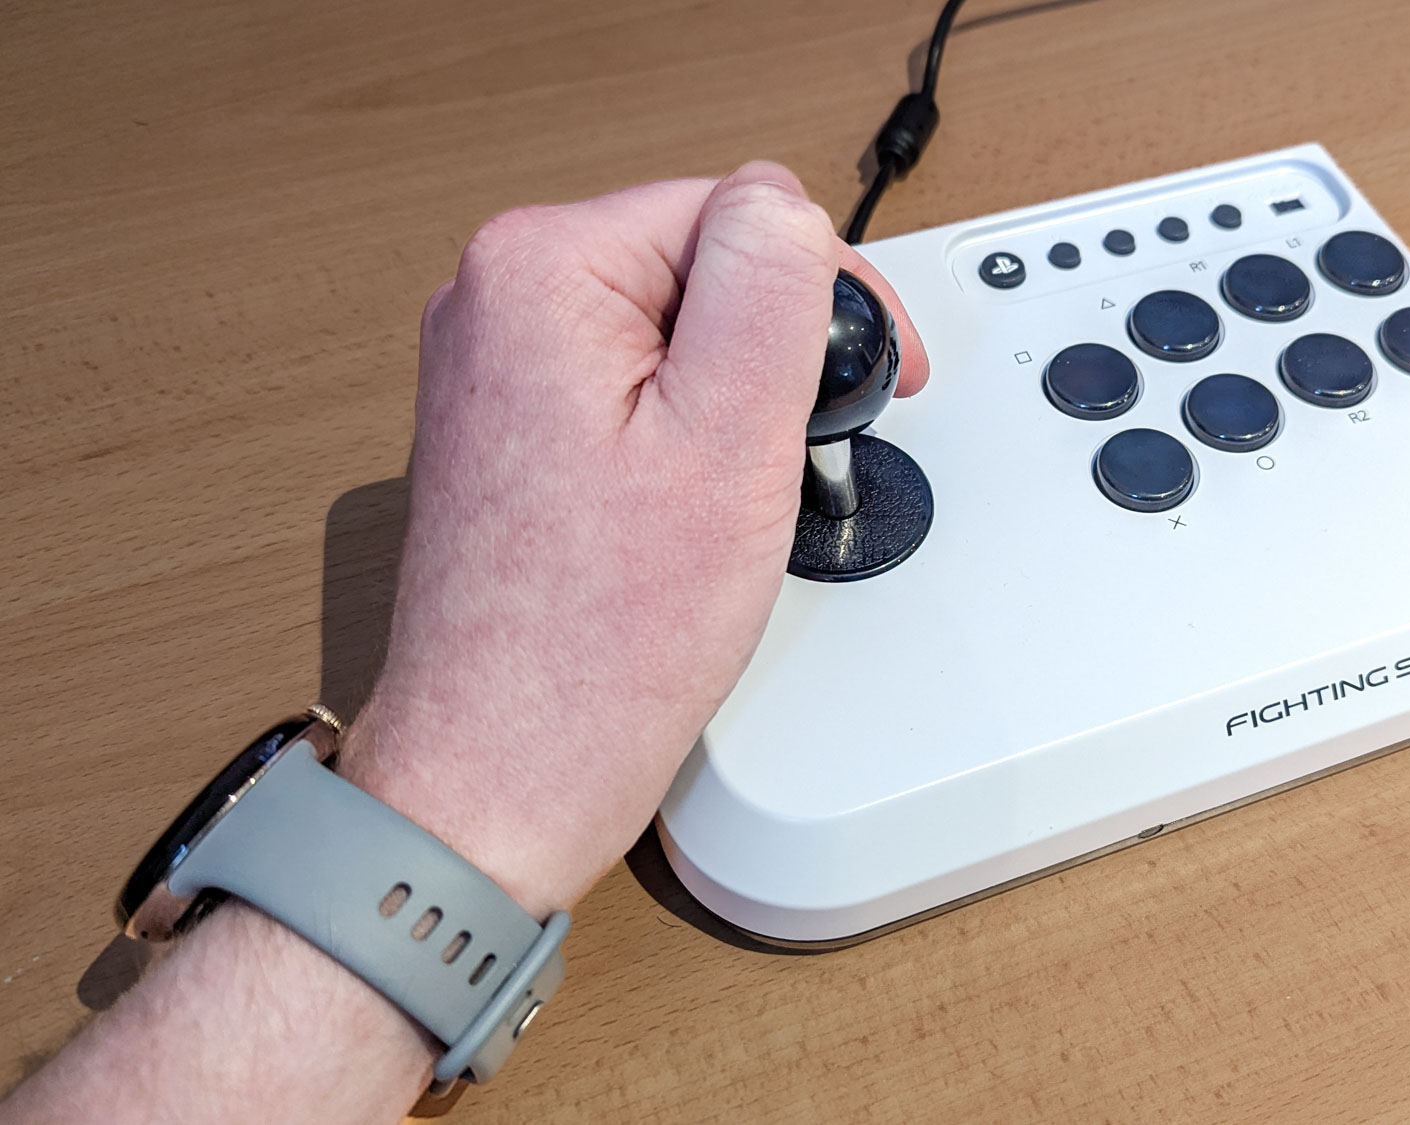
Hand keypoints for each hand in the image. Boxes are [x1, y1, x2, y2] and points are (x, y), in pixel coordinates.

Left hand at [339, 161, 928, 915]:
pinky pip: (635, 386)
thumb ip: (771, 284)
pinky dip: (687, 434)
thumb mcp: (732, 436)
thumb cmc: (600, 641)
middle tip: (801, 452)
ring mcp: (494, 366)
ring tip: (737, 494)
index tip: (869, 383)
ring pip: (677, 329)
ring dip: (736, 397)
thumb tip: (786, 206)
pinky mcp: (509, 428)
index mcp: (540, 270)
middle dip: (779, 348)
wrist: (505, 771)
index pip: (737, 210)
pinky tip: (690, 509)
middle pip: (704, 262)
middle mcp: (494, 300)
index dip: (826, 294)